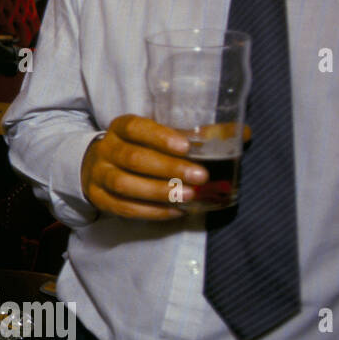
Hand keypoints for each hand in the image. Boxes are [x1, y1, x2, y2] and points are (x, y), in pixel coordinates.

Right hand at [80, 114, 248, 219]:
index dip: (160, 137)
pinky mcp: (98, 198)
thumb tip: (242, 133)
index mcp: (121, 128)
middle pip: (133, 159)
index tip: (186, 147)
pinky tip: (175, 211)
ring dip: (159, 192)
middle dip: (168, 169)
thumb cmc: (138, 148)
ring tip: (189, 196)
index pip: (136, 128)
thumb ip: (195, 135)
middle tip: (200, 176)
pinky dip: (151, 211)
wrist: (96, 166)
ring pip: (125, 185)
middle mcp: (106, 149)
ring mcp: (99, 175)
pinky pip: (123, 208)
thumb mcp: (157, 136)